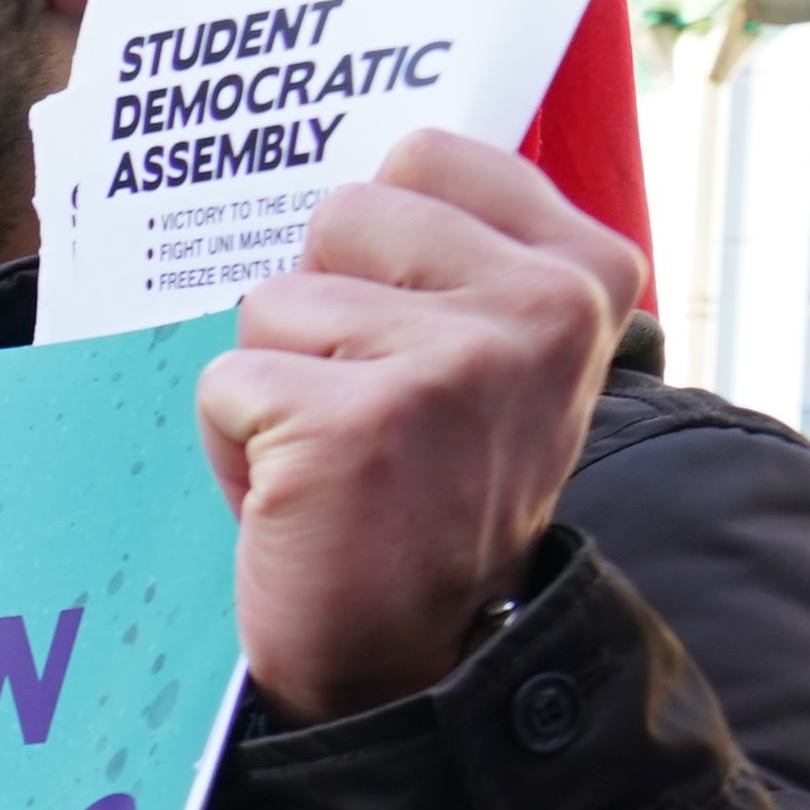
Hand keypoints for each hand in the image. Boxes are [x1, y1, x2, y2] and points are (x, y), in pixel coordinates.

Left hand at [201, 131, 635, 726]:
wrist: (411, 656)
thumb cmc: (421, 493)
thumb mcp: (485, 355)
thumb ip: (452, 257)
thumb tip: (350, 170)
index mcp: (583, 270)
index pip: (422, 153)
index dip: (370, 242)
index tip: (398, 325)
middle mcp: (537, 306)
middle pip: (338, 215)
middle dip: (312, 309)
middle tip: (355, 406)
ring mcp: (451, 362)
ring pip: (271, 301)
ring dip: (270, 385)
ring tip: (326, 459)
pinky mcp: (354, 424)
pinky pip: (226, 383)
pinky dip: (232, 445)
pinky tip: (295, 498)